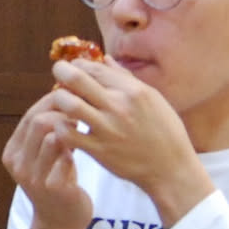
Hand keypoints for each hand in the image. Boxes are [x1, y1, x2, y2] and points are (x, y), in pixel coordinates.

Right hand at [2, 91, 93, 228]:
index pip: (29, 115)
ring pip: (52, 135)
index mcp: (12, 152)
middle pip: (38, 121)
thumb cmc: (55, 182)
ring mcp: (34, 177)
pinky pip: (67, 156)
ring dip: (72, 128)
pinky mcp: (53, 187)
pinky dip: (79, 148)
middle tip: (83, 112)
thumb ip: (45, 131)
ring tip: (85, 128)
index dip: (52, 102)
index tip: (74, 99)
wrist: (60, 223)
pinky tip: (88, 148)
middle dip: (64, 112)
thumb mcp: (42, 156)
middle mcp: (18, 164)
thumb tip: (63, 94)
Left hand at [47, 58, 212, 226]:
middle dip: (61, 70)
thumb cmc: (165, 131)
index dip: (79, 64)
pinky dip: (61, 127)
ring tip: (61, 101)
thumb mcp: (153, 98)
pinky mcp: (98, 150)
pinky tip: (65, 125)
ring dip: (59, 99)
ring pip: (69, 104)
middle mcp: (119, 106)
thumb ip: (126, 78)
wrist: (170, 168)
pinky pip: (68, 134)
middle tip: (58, 73)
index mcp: (133, 91)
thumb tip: (106, 59)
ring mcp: (107, 129)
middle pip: (77, 79)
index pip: (95, 68)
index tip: (74, 67)